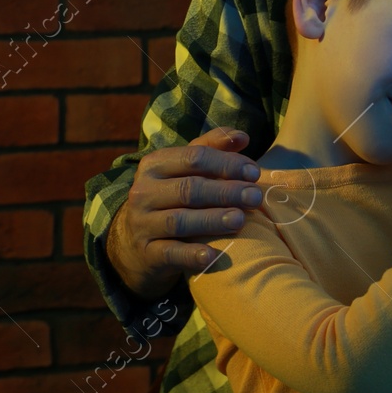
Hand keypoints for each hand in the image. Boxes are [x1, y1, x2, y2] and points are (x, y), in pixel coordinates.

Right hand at [106, 126, 265, 300]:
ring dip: (212, 220)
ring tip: (240, 219)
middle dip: (226, 191)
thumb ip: (212, 149)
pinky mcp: (147, 253)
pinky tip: (213, 255)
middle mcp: (143, 192)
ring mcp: (142, 224)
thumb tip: (242, 137)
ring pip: (179, 220)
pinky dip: (191, 255)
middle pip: (189, 189)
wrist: (135, 242)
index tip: (255, 172)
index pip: (194, 158)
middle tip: (256, 196)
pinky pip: (170, 253)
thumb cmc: (172, 197)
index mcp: (154, 164)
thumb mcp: (185, 170)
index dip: (227, 164)